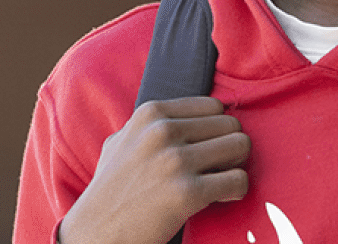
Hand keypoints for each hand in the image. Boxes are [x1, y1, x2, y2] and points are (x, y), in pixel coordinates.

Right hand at [58, 96, 250, 243]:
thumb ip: (149, 126)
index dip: (216, 128)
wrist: (96, 231)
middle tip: (216, 168)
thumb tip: (184, 115)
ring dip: (235, 166)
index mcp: (150, 114)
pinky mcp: (187, 192)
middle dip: (229, 147)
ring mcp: (175, 161)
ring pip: (240, 146)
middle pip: (230, 124)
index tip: (208, 147)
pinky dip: (236, 190)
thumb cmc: (110, 189)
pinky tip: (219, 197)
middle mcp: (163, 131)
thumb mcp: (120, 142)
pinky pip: (238, 180)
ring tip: (218, 181)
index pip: (213, 106)